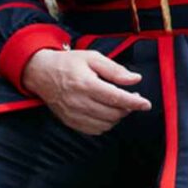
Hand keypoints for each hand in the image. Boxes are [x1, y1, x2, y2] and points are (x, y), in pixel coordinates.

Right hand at [22, 48, 151, 135]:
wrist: (40, 73)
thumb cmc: (68, 63)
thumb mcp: (93, 58)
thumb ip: (115, 70)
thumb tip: (135, 79)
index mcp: (86, 84)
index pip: (116, 98)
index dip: (134, 102)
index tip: (146, 104)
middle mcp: (79, 102)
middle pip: (112, 113)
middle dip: (128, 108)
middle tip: (132, 98)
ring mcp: (73, 114)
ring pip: (105, 124)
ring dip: (117, 116)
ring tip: (119, 104)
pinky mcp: (69, 121)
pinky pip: (94, 130)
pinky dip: (105, 124)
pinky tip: (107, 113)